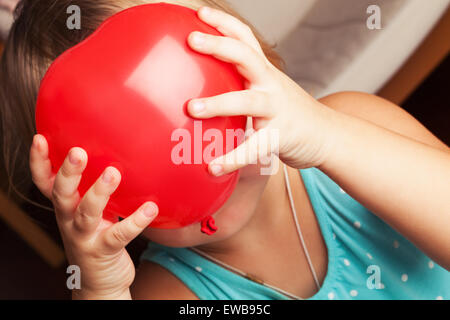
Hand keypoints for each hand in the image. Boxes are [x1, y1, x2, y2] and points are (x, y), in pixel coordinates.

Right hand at [29, 134, 158, 298]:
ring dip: (98, 193)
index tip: (40, 139)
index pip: (46, 182)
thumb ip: (98, 189)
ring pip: (86, 213)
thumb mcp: (92, 213)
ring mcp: (84, 237)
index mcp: (66, 206)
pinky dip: (135, 221)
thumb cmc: (99, 237)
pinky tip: (150, 209)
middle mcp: (69, 220)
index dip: (40, 163)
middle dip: (68, 173)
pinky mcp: (103, 251)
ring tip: (112, 173)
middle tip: (78, 152)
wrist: (101, 282)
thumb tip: (121, 153)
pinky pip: (119, 235)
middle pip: (62, 194)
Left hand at [187, 7, 336, 174]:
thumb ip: (246, 86)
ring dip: (219, 103)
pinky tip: (212, 168)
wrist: (328, 136)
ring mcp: (277, 110)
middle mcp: (271, 85)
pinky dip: (232, 158)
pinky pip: (254, 148)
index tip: (200, 12)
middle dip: (220, 45)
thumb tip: (207, 87)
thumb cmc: (291, 113)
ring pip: (247, 101)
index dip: (224, 23)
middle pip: (246, 57)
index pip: (245, 39)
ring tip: (191, 108)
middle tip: (192, 40)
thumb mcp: (271, 91)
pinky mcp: (281, 136)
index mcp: (266, 73)